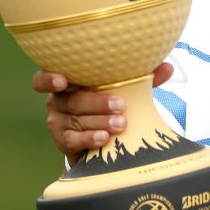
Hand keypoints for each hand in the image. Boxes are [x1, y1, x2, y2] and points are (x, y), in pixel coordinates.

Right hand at [33, 63, 174, 159]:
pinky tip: (104, 138)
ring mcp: (57, 122)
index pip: (43, 78)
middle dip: (96, 102)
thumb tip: (167, 67)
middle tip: (120, 105)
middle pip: (70, 100)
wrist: (102, 135)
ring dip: (99, 122)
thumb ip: (143, 76)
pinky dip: (90, 139)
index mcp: (67, 81)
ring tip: (121, 124)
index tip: (63, 81)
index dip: (48, 79)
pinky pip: (74, 140)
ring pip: (76, 121)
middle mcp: (57, 101)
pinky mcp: (63, 142)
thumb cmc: (110, 101)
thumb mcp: (126, 87)